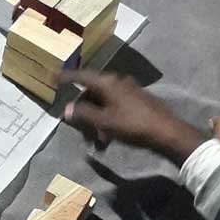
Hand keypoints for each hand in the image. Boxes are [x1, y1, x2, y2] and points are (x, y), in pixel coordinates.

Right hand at [61, 72, 206, 165]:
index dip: (66, 77)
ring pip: (103, 104)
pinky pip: (114, 108)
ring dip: (96, 122)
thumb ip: (83, 114)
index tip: (53, 77)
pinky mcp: (137, 101)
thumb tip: (66, 110)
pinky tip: (108, 140)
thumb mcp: (104, 121)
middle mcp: (116, 82)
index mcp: (107, 82)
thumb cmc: (132, 124)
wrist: (167, 132)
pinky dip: (107, 122)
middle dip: (84, 114)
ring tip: (97, 143)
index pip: (81, 76)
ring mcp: (128, 91)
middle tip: (80, 132)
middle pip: (92, 94)